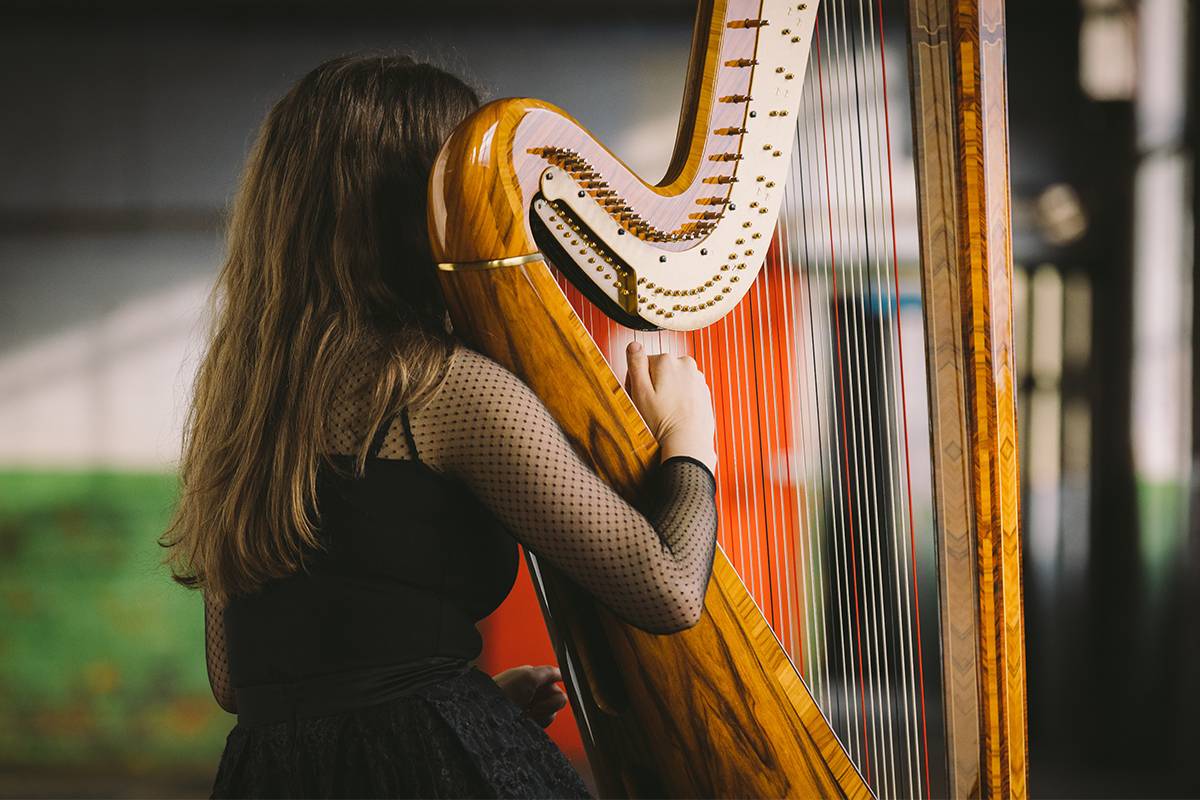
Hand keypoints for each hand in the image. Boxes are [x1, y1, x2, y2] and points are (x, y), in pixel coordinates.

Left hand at [492, 664, 568, 727]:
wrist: (488, 716)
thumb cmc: (502, 692)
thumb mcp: (527, 676)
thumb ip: (548, 671)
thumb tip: (562, 672)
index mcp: (532, 677)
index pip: (556, 679)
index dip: (555, 686)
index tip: (549, 691)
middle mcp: (533, 692)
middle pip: (557, 697)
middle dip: (548, 703)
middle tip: (532, 704)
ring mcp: (531, 708)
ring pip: (552, 712)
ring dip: (541, 714)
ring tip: (526, 713)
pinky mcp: (530, 723)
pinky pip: (545, 723)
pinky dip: (537, 722)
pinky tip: (525, 720)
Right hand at [624, 340, 716, 471]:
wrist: (688, 444)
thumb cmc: (661, 421)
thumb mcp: (640, 392)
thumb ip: (635, 364)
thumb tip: (634, 344)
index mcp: (667, 360)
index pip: (642, 363)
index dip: (635, 381)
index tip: (636, 397)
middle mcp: (685, 364)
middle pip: (659, 370)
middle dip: (652, 385)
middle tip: (649, 408)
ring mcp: (697, 378)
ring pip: (673, 381)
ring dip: (666, 393)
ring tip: (663, 414)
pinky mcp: (704, 392)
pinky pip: (685, 392)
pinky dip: (679, 400)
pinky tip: (674, 415)